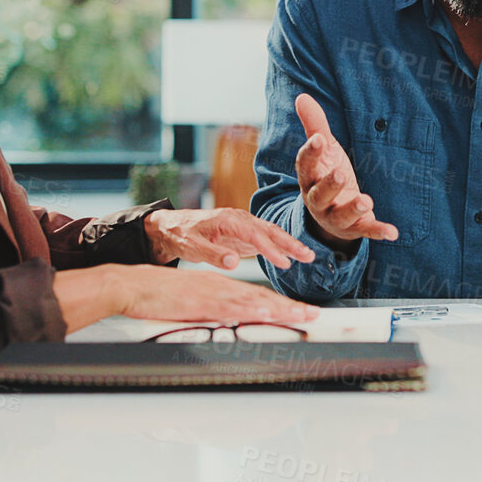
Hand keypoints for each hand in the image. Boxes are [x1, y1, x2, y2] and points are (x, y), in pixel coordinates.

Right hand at [113, 266, 318, 323]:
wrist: (132, 285)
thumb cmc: (156, 296)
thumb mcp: (189, 301)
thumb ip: (209, 310)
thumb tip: (225, 324)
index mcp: (219, 286)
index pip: (255, 297)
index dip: (280, 305)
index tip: (300, 312)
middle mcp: (220, 287)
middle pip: (261, 298)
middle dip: (289, 307)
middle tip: (314, 315)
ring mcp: (211, 293)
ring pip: (253, 301)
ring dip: (279, 308)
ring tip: (302, 315)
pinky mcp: (200, 301)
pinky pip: (230, 307)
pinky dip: (250, 310)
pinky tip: (266, 313)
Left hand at [145, 208, 315, 269]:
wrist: (173, 226)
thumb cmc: (181, 234)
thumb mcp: (191, 246)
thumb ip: (212, 254)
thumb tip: (233, 262)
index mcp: (228, 220)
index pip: (254, 234)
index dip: (270, 249)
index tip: (283, 262)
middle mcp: (240, 219)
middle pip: (270, 230)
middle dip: (290, 243)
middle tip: (308, 255)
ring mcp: (243, 226)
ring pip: (271, 234)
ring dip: (290, 244)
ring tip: (308, 256)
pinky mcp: (243, 235)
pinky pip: (265, 240)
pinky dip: (280, 247)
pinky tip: (292, 256)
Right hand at [293, 93, 399, 246]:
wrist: (329, 216)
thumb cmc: (326, 174)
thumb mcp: (323, 151)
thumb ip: (315, 126)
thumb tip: (302, 96)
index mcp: (309, 178)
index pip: (305, 166)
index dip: (311, 153)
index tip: (319, 139)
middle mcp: (318, 200)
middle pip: (320, 193)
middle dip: (330, 184)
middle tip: (341, 174)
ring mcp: (336, 216)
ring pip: (341, 216)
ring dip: (353, 209)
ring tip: (366, 200)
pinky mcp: (355, 228)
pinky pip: (366, 231)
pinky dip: (379, 232)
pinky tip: (393, 232)